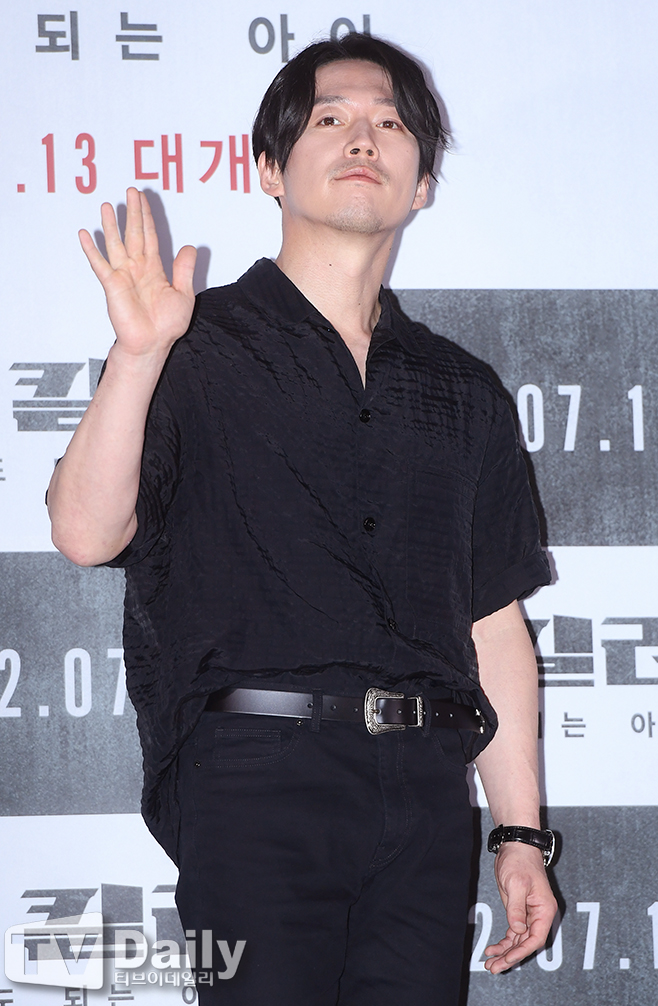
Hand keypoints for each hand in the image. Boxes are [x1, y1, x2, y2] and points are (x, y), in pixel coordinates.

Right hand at [79, 187, 196, 357]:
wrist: (152, 344)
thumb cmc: (166, 325)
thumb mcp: (184, 294)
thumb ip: (184, 270)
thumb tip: (190, 247)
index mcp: (154, 269)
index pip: (150, 236)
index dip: (147, 218)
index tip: (144, 199)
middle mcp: (137, 268)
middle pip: (134, 234)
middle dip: (133, 212)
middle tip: (130, 191)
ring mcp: (123, 275)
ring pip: (116, 244)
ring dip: (111, 225)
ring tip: (106, 205)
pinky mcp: (112, 285)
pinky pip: (100, 264)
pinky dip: (92, 249)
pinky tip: (85, 234)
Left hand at [484, 842, 557, 972]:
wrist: (516, 846)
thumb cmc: (519, 861)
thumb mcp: (516, 884)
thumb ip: (517, 909)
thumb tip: (517, 930)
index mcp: (544, 910)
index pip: (536, 939)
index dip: (522, 951)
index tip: (507, 960)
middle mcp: (539, 915)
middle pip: (526, 943)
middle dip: (510, 957)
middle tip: (493, 968)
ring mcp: (529, 914)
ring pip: (518, 940)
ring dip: (505, 953)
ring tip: (489, 964)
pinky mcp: (519, 911)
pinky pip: (513, 933)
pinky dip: (504, 942)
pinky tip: (492, 949)